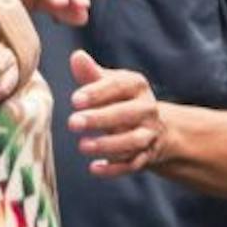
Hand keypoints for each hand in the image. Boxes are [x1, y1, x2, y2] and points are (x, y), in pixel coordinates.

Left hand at [65, 50, 165, 175]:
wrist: (153, 127)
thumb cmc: (120, 100)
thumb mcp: (108, 84)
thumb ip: (91, 74)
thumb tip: (76, 57)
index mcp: (137, 86)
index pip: (120, 86)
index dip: (98, 93)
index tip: (74, 100)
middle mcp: (147, 109)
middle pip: (127, 114)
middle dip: (100, 119)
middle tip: (72, 123)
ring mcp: (149, 134)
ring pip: (133, 141)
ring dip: (108, 145)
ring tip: (82, 146)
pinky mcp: (146, 156)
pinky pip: (133, 164)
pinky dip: (115, 169)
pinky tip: (94, 168)